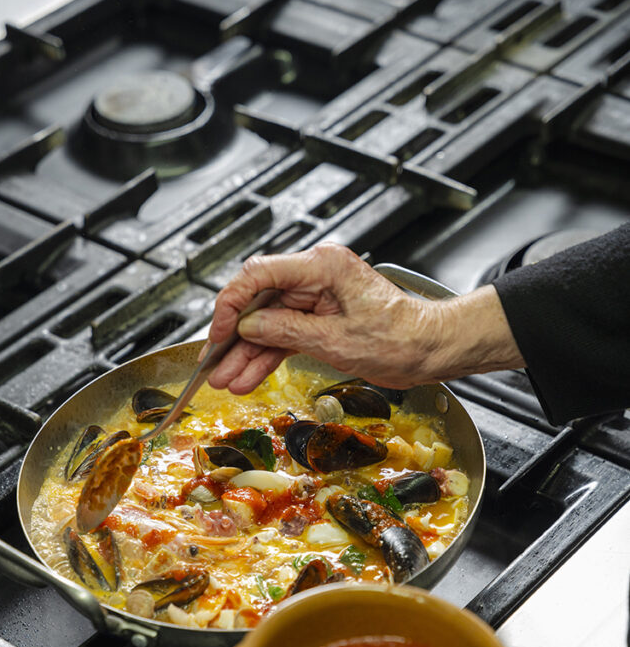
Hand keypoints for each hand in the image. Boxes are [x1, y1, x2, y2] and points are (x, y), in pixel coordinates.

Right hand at [206, 244, 523, 393]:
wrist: (432, 350)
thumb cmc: (402, 338)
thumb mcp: (337, 340)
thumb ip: (286, 332)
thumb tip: (249, 329)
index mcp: (322, 266)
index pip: (259, 276)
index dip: (232, 306)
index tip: (219, 334)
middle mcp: (317, 276)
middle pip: (259, 302)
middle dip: (235, 337)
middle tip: (215, 364)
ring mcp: (318, 297)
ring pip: (269, 324)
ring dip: (248, 354)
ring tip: (227, 379)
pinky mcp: (321, 318)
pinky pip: (285, 335)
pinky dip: (268, 357)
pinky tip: (249, 376)